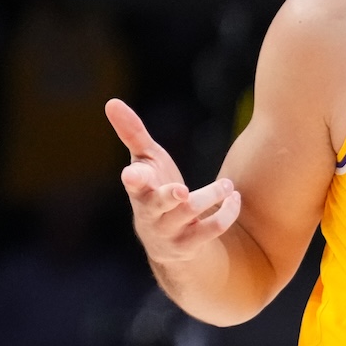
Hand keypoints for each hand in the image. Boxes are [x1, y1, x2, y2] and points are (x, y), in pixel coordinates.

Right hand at [105, 98, 241, 262]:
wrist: (167, 244)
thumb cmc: (155, 190)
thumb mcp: (145, 162)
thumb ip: (132, 133)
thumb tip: (111, 101)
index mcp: (139, 189)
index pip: (133, 184)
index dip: (134, 179)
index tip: (132, 174)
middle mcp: (151, 212)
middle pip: (158, 204)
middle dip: (169, 196)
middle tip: (182, 189)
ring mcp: (170, 230)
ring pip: (190, 212)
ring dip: (212, 195)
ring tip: (227, 184)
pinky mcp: (191, 244)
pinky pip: (212, 229)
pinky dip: (227, 212)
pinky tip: (235, 197)